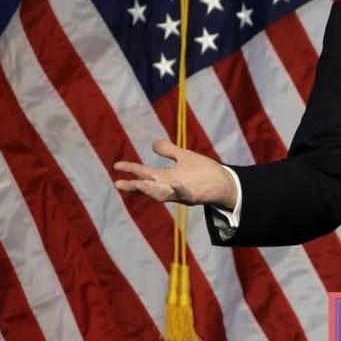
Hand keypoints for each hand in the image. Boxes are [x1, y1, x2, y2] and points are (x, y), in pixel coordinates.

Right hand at [113, 140, 236, 208]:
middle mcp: (170, 186)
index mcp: (166, 177)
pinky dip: (179, 190)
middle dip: (134, 186)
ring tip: (139, 184)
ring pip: (162, 194)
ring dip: (150, 190)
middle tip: (118, 184)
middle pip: (148, 187)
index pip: (144, 173)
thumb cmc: (203, 172)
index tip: (116, 165)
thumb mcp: (184, 157)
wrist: (224, 182)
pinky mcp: (195, 196)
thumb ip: (169, 151)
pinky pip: (185, 194)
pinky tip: (175, 183)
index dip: (130, 169)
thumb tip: (153, 143)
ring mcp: (181, 192)